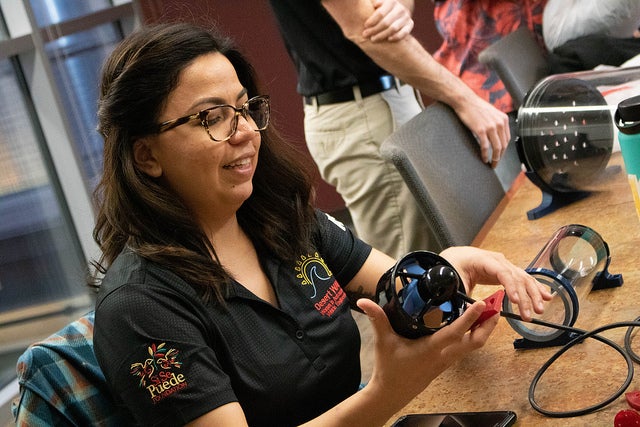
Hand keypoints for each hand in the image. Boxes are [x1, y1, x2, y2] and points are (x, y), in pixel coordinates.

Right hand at [356, 297, 496, 405]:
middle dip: (488, 325)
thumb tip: (364, 302)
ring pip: (474, 347)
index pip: (456, 332)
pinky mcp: (446, 363)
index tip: (481, 304)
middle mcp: (444, 356)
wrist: (391, 393)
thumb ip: (377, 319)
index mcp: (431, 349)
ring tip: (489, 312)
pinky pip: (466, 349)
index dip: (470, 318)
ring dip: (484, 330)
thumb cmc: (389, 368)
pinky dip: (474, 336)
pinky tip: (473, 325)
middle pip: (475, 342)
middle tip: (496, 306)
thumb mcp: (383, 341)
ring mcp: (447, 361)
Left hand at [362, 0, 413, 41]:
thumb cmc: (381, 9)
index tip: (365, 25)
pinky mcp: (410, 24)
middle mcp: (400, 8)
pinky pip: (404, 32)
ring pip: (393, 28)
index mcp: (391, 2)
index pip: (380, 13)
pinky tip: (388, 39)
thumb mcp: (377, 4)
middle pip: (386, 22)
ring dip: (382, 35)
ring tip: (373, 39)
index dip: (372, 20)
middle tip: (365, 35)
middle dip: (374, 30)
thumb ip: (373, 3)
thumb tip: (372, 5)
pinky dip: (397, 36)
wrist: (396, 12)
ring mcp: (406, 17)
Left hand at [439, 246, 552, 321]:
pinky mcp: (506, 271)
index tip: (516, 301)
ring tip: (540, 309)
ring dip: (533, 294)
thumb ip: (462, 295)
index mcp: (482, 259)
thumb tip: (473, 311)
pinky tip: (546, 296)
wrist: (454, 257)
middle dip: (525, 296)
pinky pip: (522, 279)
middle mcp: (496, 260)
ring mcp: (503, 264)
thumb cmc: (453, 268)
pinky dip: (534, 288)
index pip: (502, 272)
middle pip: (516, 276)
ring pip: (522, 278)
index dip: (511, 286)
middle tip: (529, 314)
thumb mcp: (454, 280)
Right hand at [452, 96, 510, 167]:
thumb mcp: (491, 113)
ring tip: (491, 164)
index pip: (507, 138)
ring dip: (494, 158)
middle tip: (495, 163)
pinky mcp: (481, 130)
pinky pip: (485, 146)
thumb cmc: (475, 106)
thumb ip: (496, 122)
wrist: (465, 101)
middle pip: (503, 145)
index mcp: (503, 119)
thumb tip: (496, 134)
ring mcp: (490, 127)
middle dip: (500, 156)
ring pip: (496, 147)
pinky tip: (484, 158)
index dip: (504, 149)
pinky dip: (485, 154)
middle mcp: (499, 123)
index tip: (499, 155)